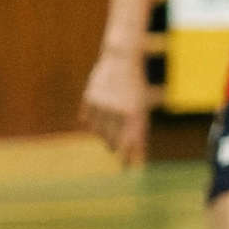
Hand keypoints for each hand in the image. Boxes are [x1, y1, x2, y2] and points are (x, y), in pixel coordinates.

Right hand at [79, 50, 151, 166]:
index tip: (127, 169)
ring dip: (102, 133)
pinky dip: (92, 121)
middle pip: (112, 139)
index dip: (128, 157)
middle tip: (112, 148)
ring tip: (107, 124)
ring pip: (97, 131)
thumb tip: (136, 153)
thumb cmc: (135, 86)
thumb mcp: (141, 105)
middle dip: (113, 145)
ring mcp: (102, 105)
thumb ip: (137, 129)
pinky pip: (87, 120)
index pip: (130, 142)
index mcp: (134, 113)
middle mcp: (118, 110)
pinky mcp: (90, 99)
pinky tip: (98, 115)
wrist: (122, 59)